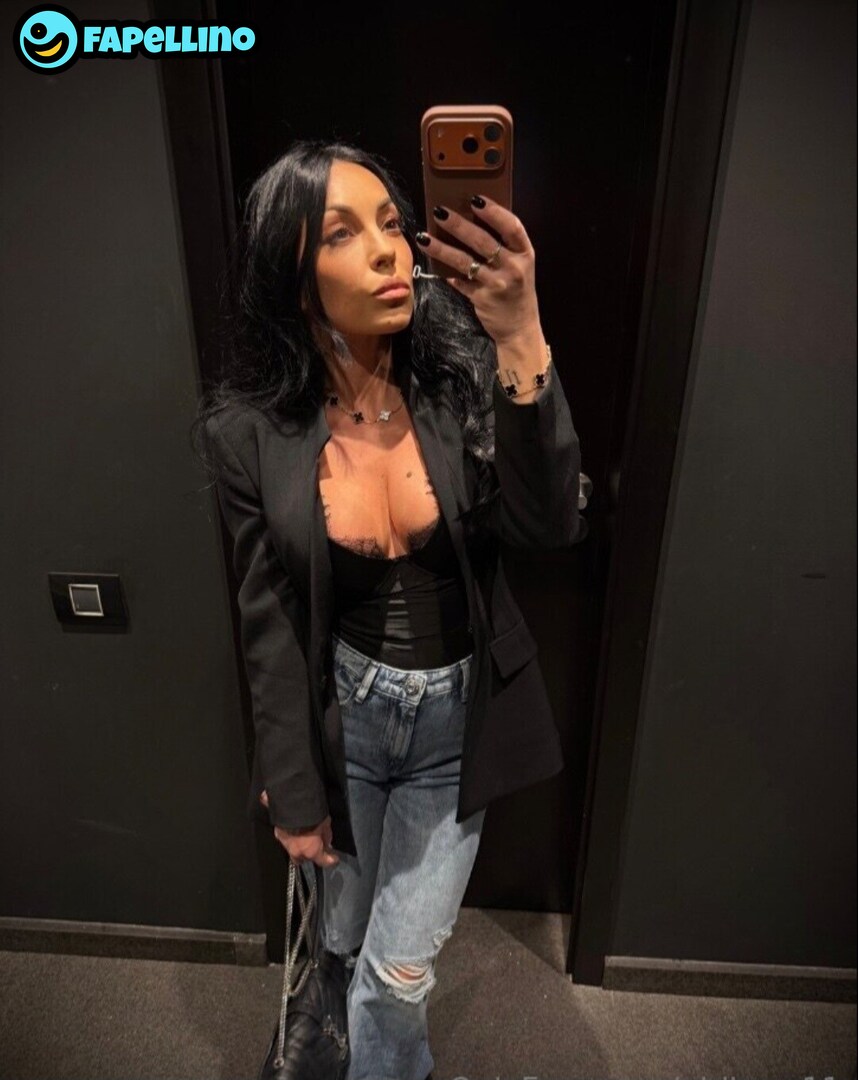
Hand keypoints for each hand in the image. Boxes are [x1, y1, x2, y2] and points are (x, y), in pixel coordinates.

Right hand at [259, 789, 338, 867]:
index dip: (330, 860)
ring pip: (293, 850)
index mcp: (311, 850)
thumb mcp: (326, 823)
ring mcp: (285, 843)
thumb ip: (326, 836)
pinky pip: (286, 840)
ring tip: (305, 836)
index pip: (323, 861)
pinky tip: (295, 829)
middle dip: (310, 854)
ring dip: (299, 846)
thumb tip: (327, 840)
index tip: (334, 858)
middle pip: (304, 859)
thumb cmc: (311, 812)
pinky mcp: (277, 834)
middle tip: (316, 846)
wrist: (292, 802)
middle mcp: (297, 851)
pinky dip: (291, 836)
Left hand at [417, 195, 542, 345]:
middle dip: (459, 225)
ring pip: (465, 261)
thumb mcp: (520, 266)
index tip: (475, 199)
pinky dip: (447, 274)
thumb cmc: (517, 291)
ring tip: (424, 237)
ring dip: (442, 248)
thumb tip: (473, 221)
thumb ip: (505, 247)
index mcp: (525, 254)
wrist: (520, 328)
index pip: (512, 227)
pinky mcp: (481, 299)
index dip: (494, 212)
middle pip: (483, 241)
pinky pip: (459, 282)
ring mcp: (496, 284)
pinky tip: (434, 266)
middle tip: (439, 212)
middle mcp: (513, 268)